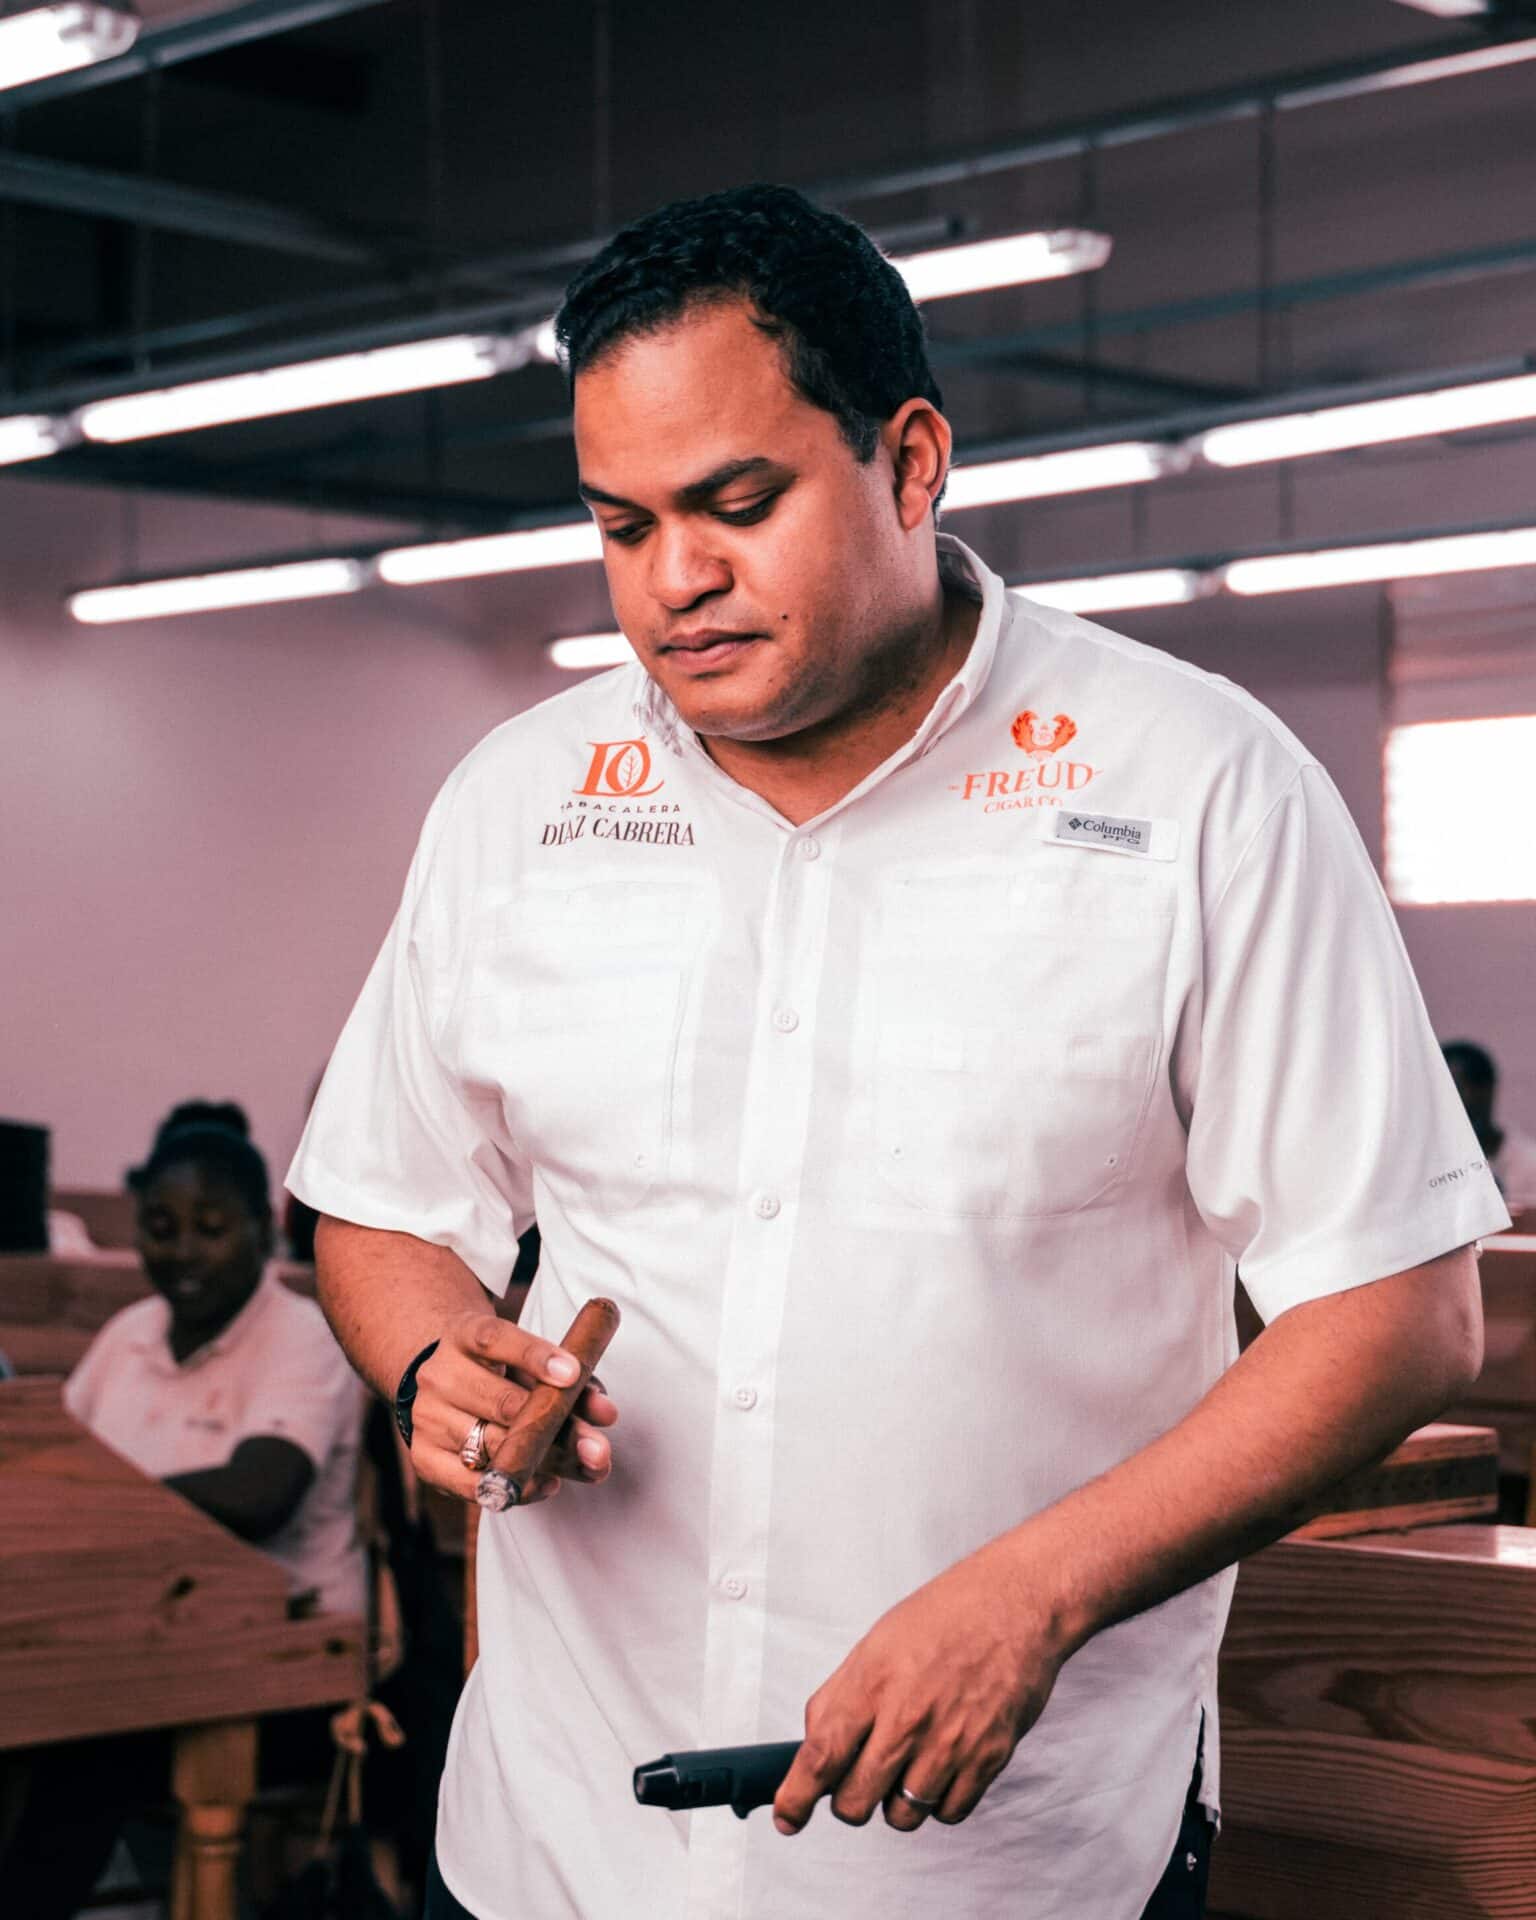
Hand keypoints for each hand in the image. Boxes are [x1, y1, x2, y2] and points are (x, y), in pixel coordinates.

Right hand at [407, 1309, 617, 1503]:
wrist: (444, 1385)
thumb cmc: (503, 1372)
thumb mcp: (532, 1362)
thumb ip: (570, 1381)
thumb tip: (604, 1412)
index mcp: (464, 1335)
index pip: (495, 1339)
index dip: (535, 1356)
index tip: (573, 1374)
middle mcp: (439, 1374)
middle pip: (502, 1403)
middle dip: (558, 1427)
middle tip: (600, 1446)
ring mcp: (426, 1417)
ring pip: (492, 1445)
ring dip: (547, 1461)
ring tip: (588, 1467)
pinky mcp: (424, 1458)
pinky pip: (472, 1482)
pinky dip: (515, 1487)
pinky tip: (547, 1483)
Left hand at [773, 1541, 1064, 1834]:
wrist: (1016, 1603)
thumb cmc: (948, 1615)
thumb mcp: (877, 1642)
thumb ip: (842, 1695)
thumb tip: (815, 1742)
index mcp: (872, 1682)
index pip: (820, 1756)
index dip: (796, 1797)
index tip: (788, 1817)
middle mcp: (908, 1718)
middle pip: (855, 1801)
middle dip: (848, 1800)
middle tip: (858, 1779)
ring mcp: (950, 1742)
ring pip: (902, 1816)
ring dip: (896, 1801)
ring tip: (909, 1764)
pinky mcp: (988, 1758)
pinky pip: (950, 1812)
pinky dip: (941, 1800)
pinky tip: (942, 1766)